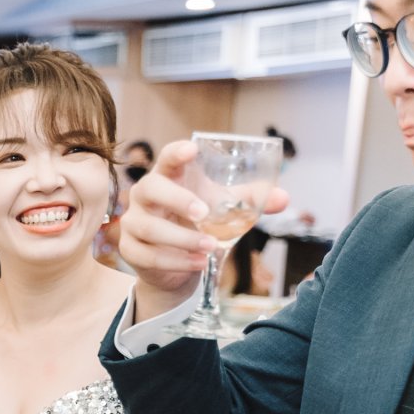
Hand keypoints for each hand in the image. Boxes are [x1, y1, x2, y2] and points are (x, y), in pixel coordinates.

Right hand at [120, 140, 289, 320]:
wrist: (174, 263)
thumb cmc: (196, 222)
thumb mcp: (223, 208)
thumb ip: (250, 201)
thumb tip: (283, 198)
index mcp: (168, 177)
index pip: (167, 158)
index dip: (177, 152)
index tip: (192, 150)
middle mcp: (145, 196)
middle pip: (150, 189)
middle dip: (177, 200)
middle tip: (203, 213)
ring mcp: (133, 223)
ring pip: (150, 228)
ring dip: (182, 238)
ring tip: (210, 246)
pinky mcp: (130, 249)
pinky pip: (149, 255)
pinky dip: (176, 260)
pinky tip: (199, 262)